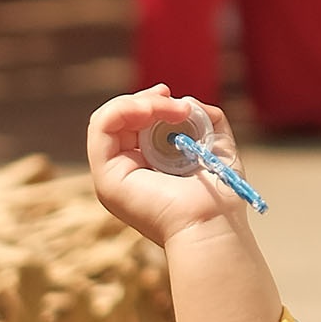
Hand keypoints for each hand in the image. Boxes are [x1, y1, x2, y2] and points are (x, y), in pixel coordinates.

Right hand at [87, 85, 246, 247]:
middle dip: (147, 101)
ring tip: (169, 108)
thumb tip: (186, 103)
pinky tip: (151, 111)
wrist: (212, 222)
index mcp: (144, 167)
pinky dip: (124, 109)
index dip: (150, 103)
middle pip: (118, 118)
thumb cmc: (219, 193)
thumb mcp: (215, 142)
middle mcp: (124, 171)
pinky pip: (101, 127)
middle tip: (177, 105)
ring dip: (140, 103)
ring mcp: (112, 175)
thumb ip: (203, 117)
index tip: (175, 99)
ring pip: (108, 119)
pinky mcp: (106, 176)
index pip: (132, 124)